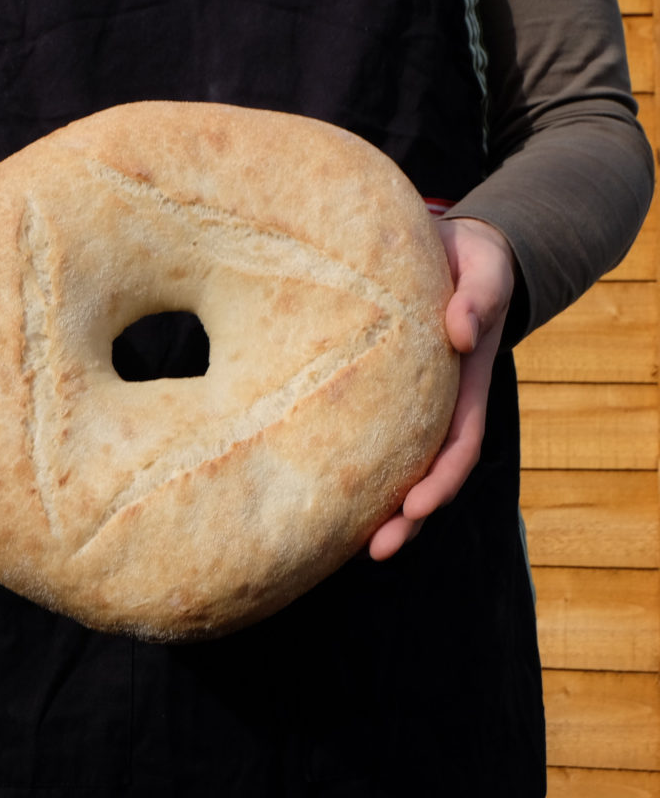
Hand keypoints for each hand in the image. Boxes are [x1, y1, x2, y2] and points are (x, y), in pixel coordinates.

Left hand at [366, 217, 518, 561]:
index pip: (460, 445)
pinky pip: (361, 430)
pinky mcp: (376, 387)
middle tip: (375, 550)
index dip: (441, 481)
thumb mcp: (485, 271)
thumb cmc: (472, 261)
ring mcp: (408, 402)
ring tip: (338, 545)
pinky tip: (313, 486)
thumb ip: (479, 298)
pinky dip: (346, 463)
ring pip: (393, 463)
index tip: (415, 507)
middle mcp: (437, 404)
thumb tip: (459, 334)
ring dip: (374, 506)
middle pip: (426, 473)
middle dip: (406, 517)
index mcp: (465, 384)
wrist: (449, 247)